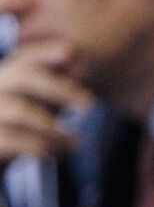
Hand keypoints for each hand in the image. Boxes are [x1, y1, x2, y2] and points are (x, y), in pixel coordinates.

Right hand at [0, 45, 92, 170]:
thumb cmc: (15, 132)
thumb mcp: (33, 109)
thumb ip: (50, 95)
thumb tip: (82, 69)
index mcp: (3, 79)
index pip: (24, 58)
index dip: (45, 52)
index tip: (72, 51)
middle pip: (22, 75)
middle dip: (60, 87)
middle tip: (91, 103)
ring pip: (21, 110)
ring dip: (54, 126)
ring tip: (77, 142)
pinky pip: (10, 139)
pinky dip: (38, 146)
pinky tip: (56, 155)